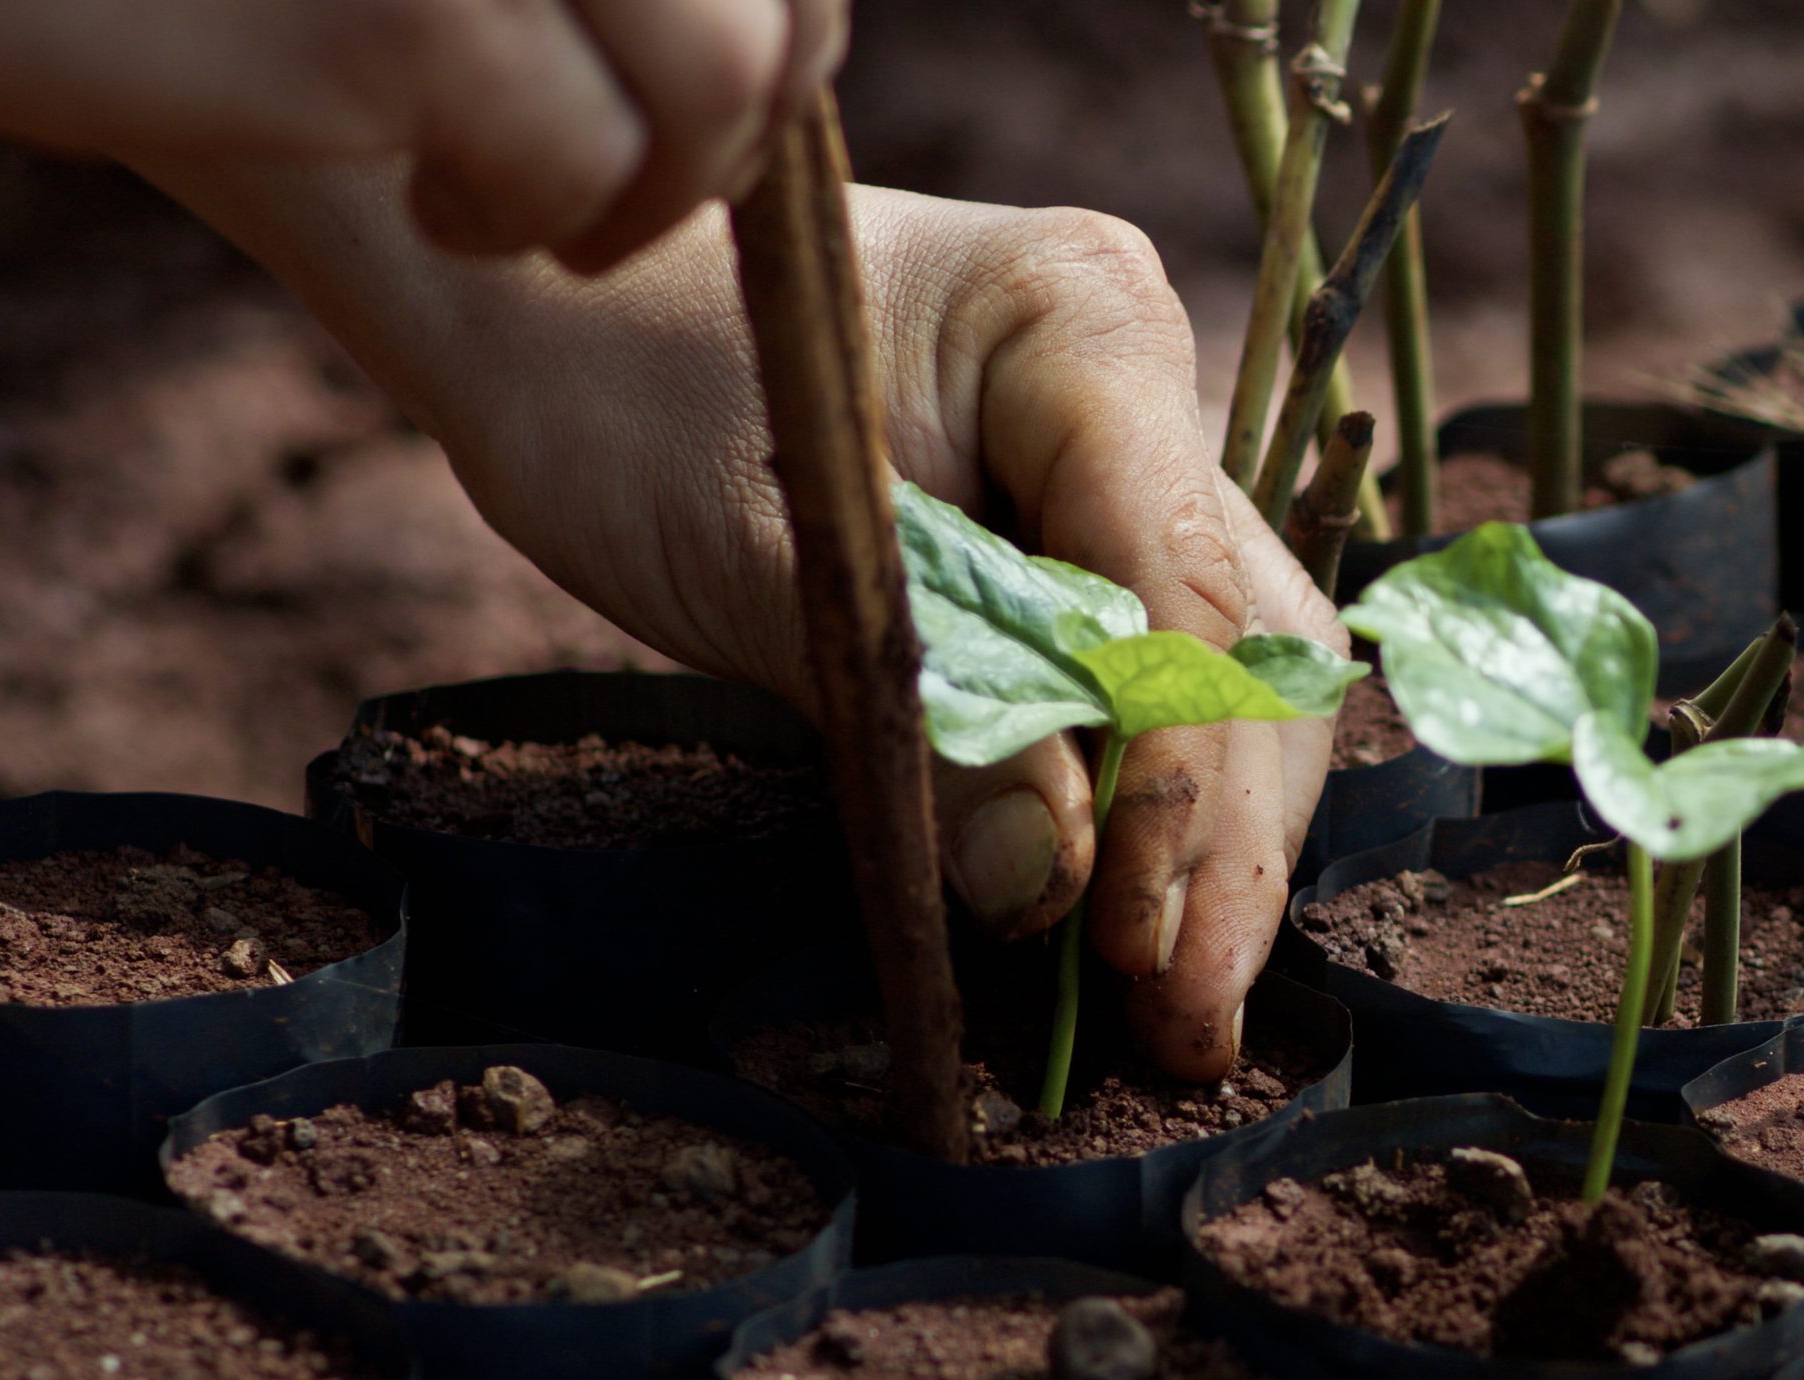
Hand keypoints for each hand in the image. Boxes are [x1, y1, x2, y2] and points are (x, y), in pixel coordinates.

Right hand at [0, 0, 844, 270]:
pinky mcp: (427, 9)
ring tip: (504, 194)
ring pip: (728, 86)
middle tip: (594, 172)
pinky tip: (433, 210)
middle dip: (724, 139)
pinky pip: (581, 166)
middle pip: (784, 17)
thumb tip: (762, 53)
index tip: (678, 101)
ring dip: (645, 194)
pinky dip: (523, 226)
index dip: (779, 39)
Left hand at [136, 160, 1343, 1079]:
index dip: (1179, 779)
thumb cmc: (628, 391)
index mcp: (1081, 327)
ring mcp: (1123, 470)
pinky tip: (1128, 934)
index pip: (1181, 584)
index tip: (1137, 937)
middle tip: (1184, 1026)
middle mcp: (1140, 390)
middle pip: (1243, 644)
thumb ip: (915, 710)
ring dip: (1213, 850)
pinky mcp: (1079, 548)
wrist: (560, 320)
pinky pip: (1147, 691)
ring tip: (1175, 1019)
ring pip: (1228, 680)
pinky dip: (1146, 814)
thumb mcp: (754, 557)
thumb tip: (1048, 883)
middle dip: (1226, 843)